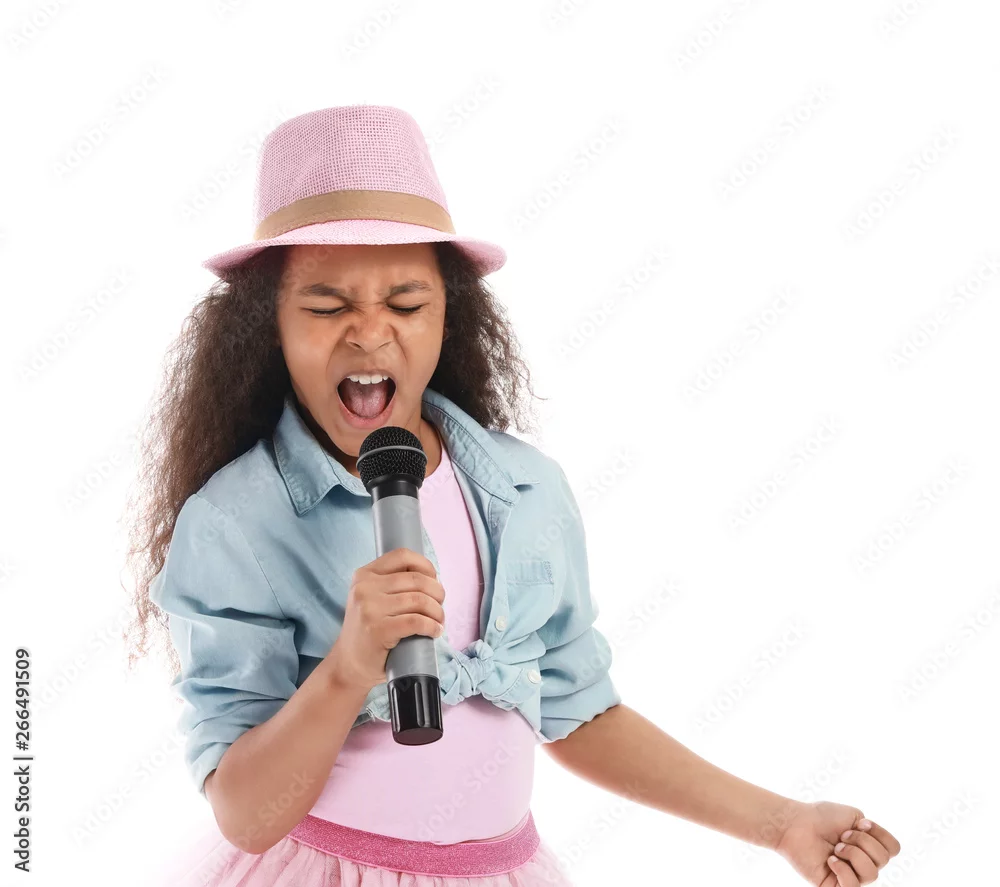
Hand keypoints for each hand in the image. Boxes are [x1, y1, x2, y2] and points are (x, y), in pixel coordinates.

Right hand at [326, 547, 445, 691]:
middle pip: (416, 580)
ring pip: (419, 600)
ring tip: (439, 621)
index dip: (426, 566)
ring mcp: (369, 609)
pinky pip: (416, 622)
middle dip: (437, 592)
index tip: (434, 580)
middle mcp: (364, 588)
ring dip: (437, 611)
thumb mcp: (371, 598)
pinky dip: (432, 626)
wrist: (348, 664)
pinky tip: (435, 631)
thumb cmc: (368, 630)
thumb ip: (391, 584)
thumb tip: (431, 578)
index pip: (402, 555)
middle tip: (440, 606)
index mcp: (364, 574)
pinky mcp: (378, 630)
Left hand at [775, 800, 900, 885]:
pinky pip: (853, 886)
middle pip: (884, 859)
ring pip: (872, 873)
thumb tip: (884, 852)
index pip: (894, 848)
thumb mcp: (854, 816)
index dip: (880, 834)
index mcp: (868, 845)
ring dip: (852, 854)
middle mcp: (862, 862)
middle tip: (841, 836)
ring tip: (835, 848)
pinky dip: (843, 870)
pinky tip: (830, 860)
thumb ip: (874, 833)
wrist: (795, 823)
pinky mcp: (835, 886)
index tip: (860, 824)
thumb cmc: (820, 817)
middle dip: (862, 841)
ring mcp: (850, 875)